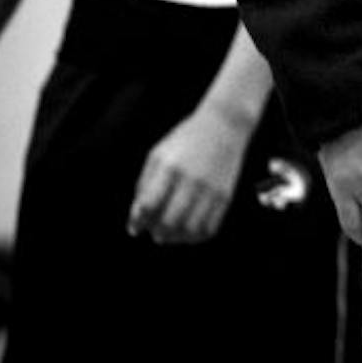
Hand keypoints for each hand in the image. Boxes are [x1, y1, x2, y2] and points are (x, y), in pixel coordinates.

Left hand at [127, 101, 254, 243]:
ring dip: (176, 237)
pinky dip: (195, 236)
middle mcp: (192, 180)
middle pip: (169, 222)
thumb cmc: (186, 139)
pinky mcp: (225, 195)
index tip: (135, 227)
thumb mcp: (158, 155)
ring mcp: (211, 189)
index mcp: (170, 167)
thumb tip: (137, 220)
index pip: (149, 205)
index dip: (138, 221)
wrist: (225, 124)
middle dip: (157, 232)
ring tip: (171, 234)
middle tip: (154, 230)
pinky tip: (188, 230)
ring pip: (190, 229)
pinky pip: (209, 228)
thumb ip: (144, 186)